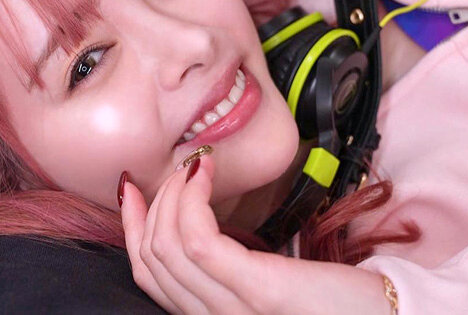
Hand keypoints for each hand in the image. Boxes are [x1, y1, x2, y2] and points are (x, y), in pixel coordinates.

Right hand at [119, 153, 391, 313]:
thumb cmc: (337, 297)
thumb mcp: (268, 282)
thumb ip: (231, 268)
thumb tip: (199, 223)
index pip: (149, 277)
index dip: (130, 228)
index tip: (130, 189)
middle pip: (152, 260)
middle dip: (150, 206)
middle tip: (174, 169)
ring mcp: (234, 311)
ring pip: (167, 248)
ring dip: (172, 196)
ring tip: (194, 166)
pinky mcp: (259, 290)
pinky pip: (198, 242)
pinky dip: (191, 199)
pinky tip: (205, 172)